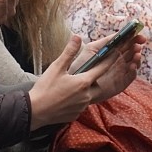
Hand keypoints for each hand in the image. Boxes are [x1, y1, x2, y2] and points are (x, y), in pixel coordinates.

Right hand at [28, 33, 143, 129]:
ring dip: (83, 89)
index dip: (109, 60)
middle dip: (92, 76)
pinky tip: (65, 97)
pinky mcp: (76, 114)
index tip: (117, 52)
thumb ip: (69, 52)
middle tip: (82, 72)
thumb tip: (77, 37)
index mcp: (83, 82)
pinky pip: (80, 104)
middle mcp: (86, 95)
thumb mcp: (56, 67)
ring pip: (88, 94)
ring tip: (70, 85)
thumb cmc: (45, 88)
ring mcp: (82, 106)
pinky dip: (76, 99)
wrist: (35, 111)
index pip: (102, 68)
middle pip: (95, 82)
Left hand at [71, 31, 144, 101]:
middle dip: (137, 47)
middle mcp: (119, 61)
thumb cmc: (82, 64)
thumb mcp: (93, 49)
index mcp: (113, 51)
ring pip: (134, 64)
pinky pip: (130, 77)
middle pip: (132, 52)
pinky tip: (132, 65)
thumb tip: (120, 33)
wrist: (75, 82)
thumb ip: (106, 41)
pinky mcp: (121, 84)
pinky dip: (134, 71)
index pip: (127, 43)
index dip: (134, 38)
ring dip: (137, 58)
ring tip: (136, 54)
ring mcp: (121, 72)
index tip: (139, 35)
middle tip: (138, 44)